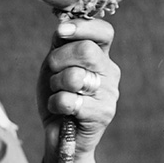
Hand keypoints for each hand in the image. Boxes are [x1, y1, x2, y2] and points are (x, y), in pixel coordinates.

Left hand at [37, 17, 119, 162]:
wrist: (60, 135)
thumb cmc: (57, 95)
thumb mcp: (55, 64)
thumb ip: (61, 44)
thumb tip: (63, 27)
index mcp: (101, 56)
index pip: (104, 31)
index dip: (81, 27)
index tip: (61, 32)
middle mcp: (110, 72)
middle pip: (86, 50)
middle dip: (59, 59)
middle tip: (53, 71)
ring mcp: (110, 93)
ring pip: (75, 76)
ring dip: (56, 84)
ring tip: (59, 93)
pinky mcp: (103, 113)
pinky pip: (69, 100)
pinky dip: (55, 104)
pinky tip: (60, 110)